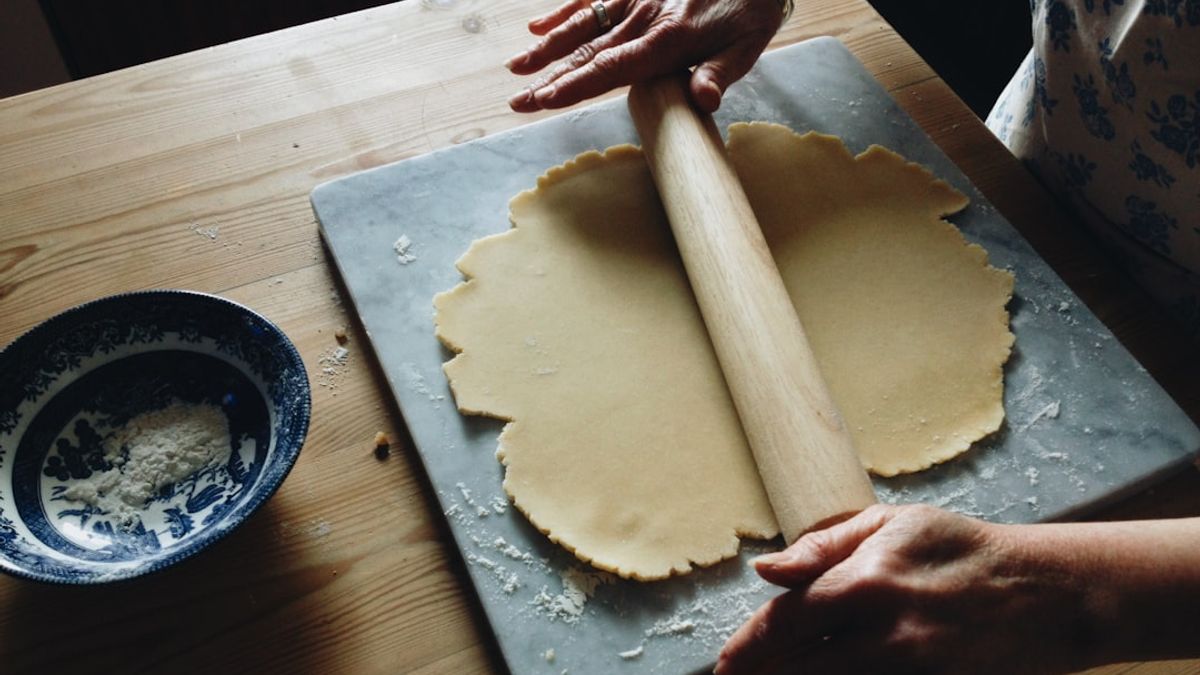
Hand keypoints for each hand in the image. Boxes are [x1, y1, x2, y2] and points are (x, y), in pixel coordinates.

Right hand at [505, 0, 785, 113]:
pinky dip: (564, 12)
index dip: (575, 86)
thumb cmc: (751, 9)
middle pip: (587, 54)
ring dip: (546, 48)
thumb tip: (703, 102)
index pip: (612, 68)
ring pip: (582, 27)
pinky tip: (537, 26)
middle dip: (549, 79)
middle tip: (518, 102)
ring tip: (516, 68)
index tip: (545, 100)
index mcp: (668, 39)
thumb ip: (720, 73)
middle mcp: (643, 17)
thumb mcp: (747, 44)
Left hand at [715, 504, 1103, 674]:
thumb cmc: (961, 550)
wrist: (1046, 594)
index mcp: (867, 582)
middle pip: (799, 667)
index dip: (747, 646)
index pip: (786, 621)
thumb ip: (823, 547)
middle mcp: (885, 634)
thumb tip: (766, 569)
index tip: (726, 662)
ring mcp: (912, 670)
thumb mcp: (892, 524)